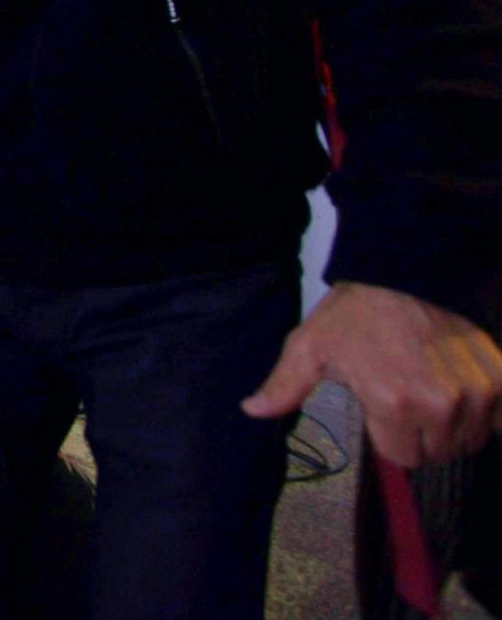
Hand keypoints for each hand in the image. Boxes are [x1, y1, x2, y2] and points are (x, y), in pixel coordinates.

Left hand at [243, 282, 501, 466]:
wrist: (406, 270)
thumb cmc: (355, 312)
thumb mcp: (310, 346)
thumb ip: (284, 386)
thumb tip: (251, 411)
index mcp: (392, 402)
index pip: (402, 458)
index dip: (390, 438)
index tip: (383, 410)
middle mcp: (439, 404)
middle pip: (437, 453)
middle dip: (420, 434)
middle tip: (407, 397)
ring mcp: (475, 393)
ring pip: (468, 439)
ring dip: (452, 426)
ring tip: (431, 390)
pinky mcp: (500, 379)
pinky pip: (496, 421)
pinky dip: (483, 412)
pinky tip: (460, 389)